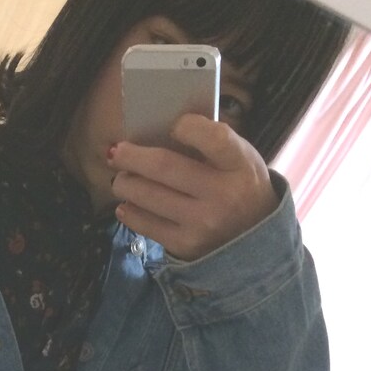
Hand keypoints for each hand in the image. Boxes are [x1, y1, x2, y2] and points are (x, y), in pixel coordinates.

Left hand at [108, 114, 278, 260]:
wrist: (254, 238)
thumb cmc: (238, 185)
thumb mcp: (240, 159)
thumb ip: (210, 143)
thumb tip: (158, 130)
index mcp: (241, 165)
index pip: (214, 138)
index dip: (188, 127)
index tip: (172, 126)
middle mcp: (223, 195)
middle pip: (165, 167)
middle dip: (132, 157)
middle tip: (116, 152)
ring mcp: (202, 223)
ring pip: (149, 196)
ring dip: (125, 185)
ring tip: (121, 179)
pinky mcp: (185, 245)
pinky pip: (147, 225)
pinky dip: (130, 212)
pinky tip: (125, 205)